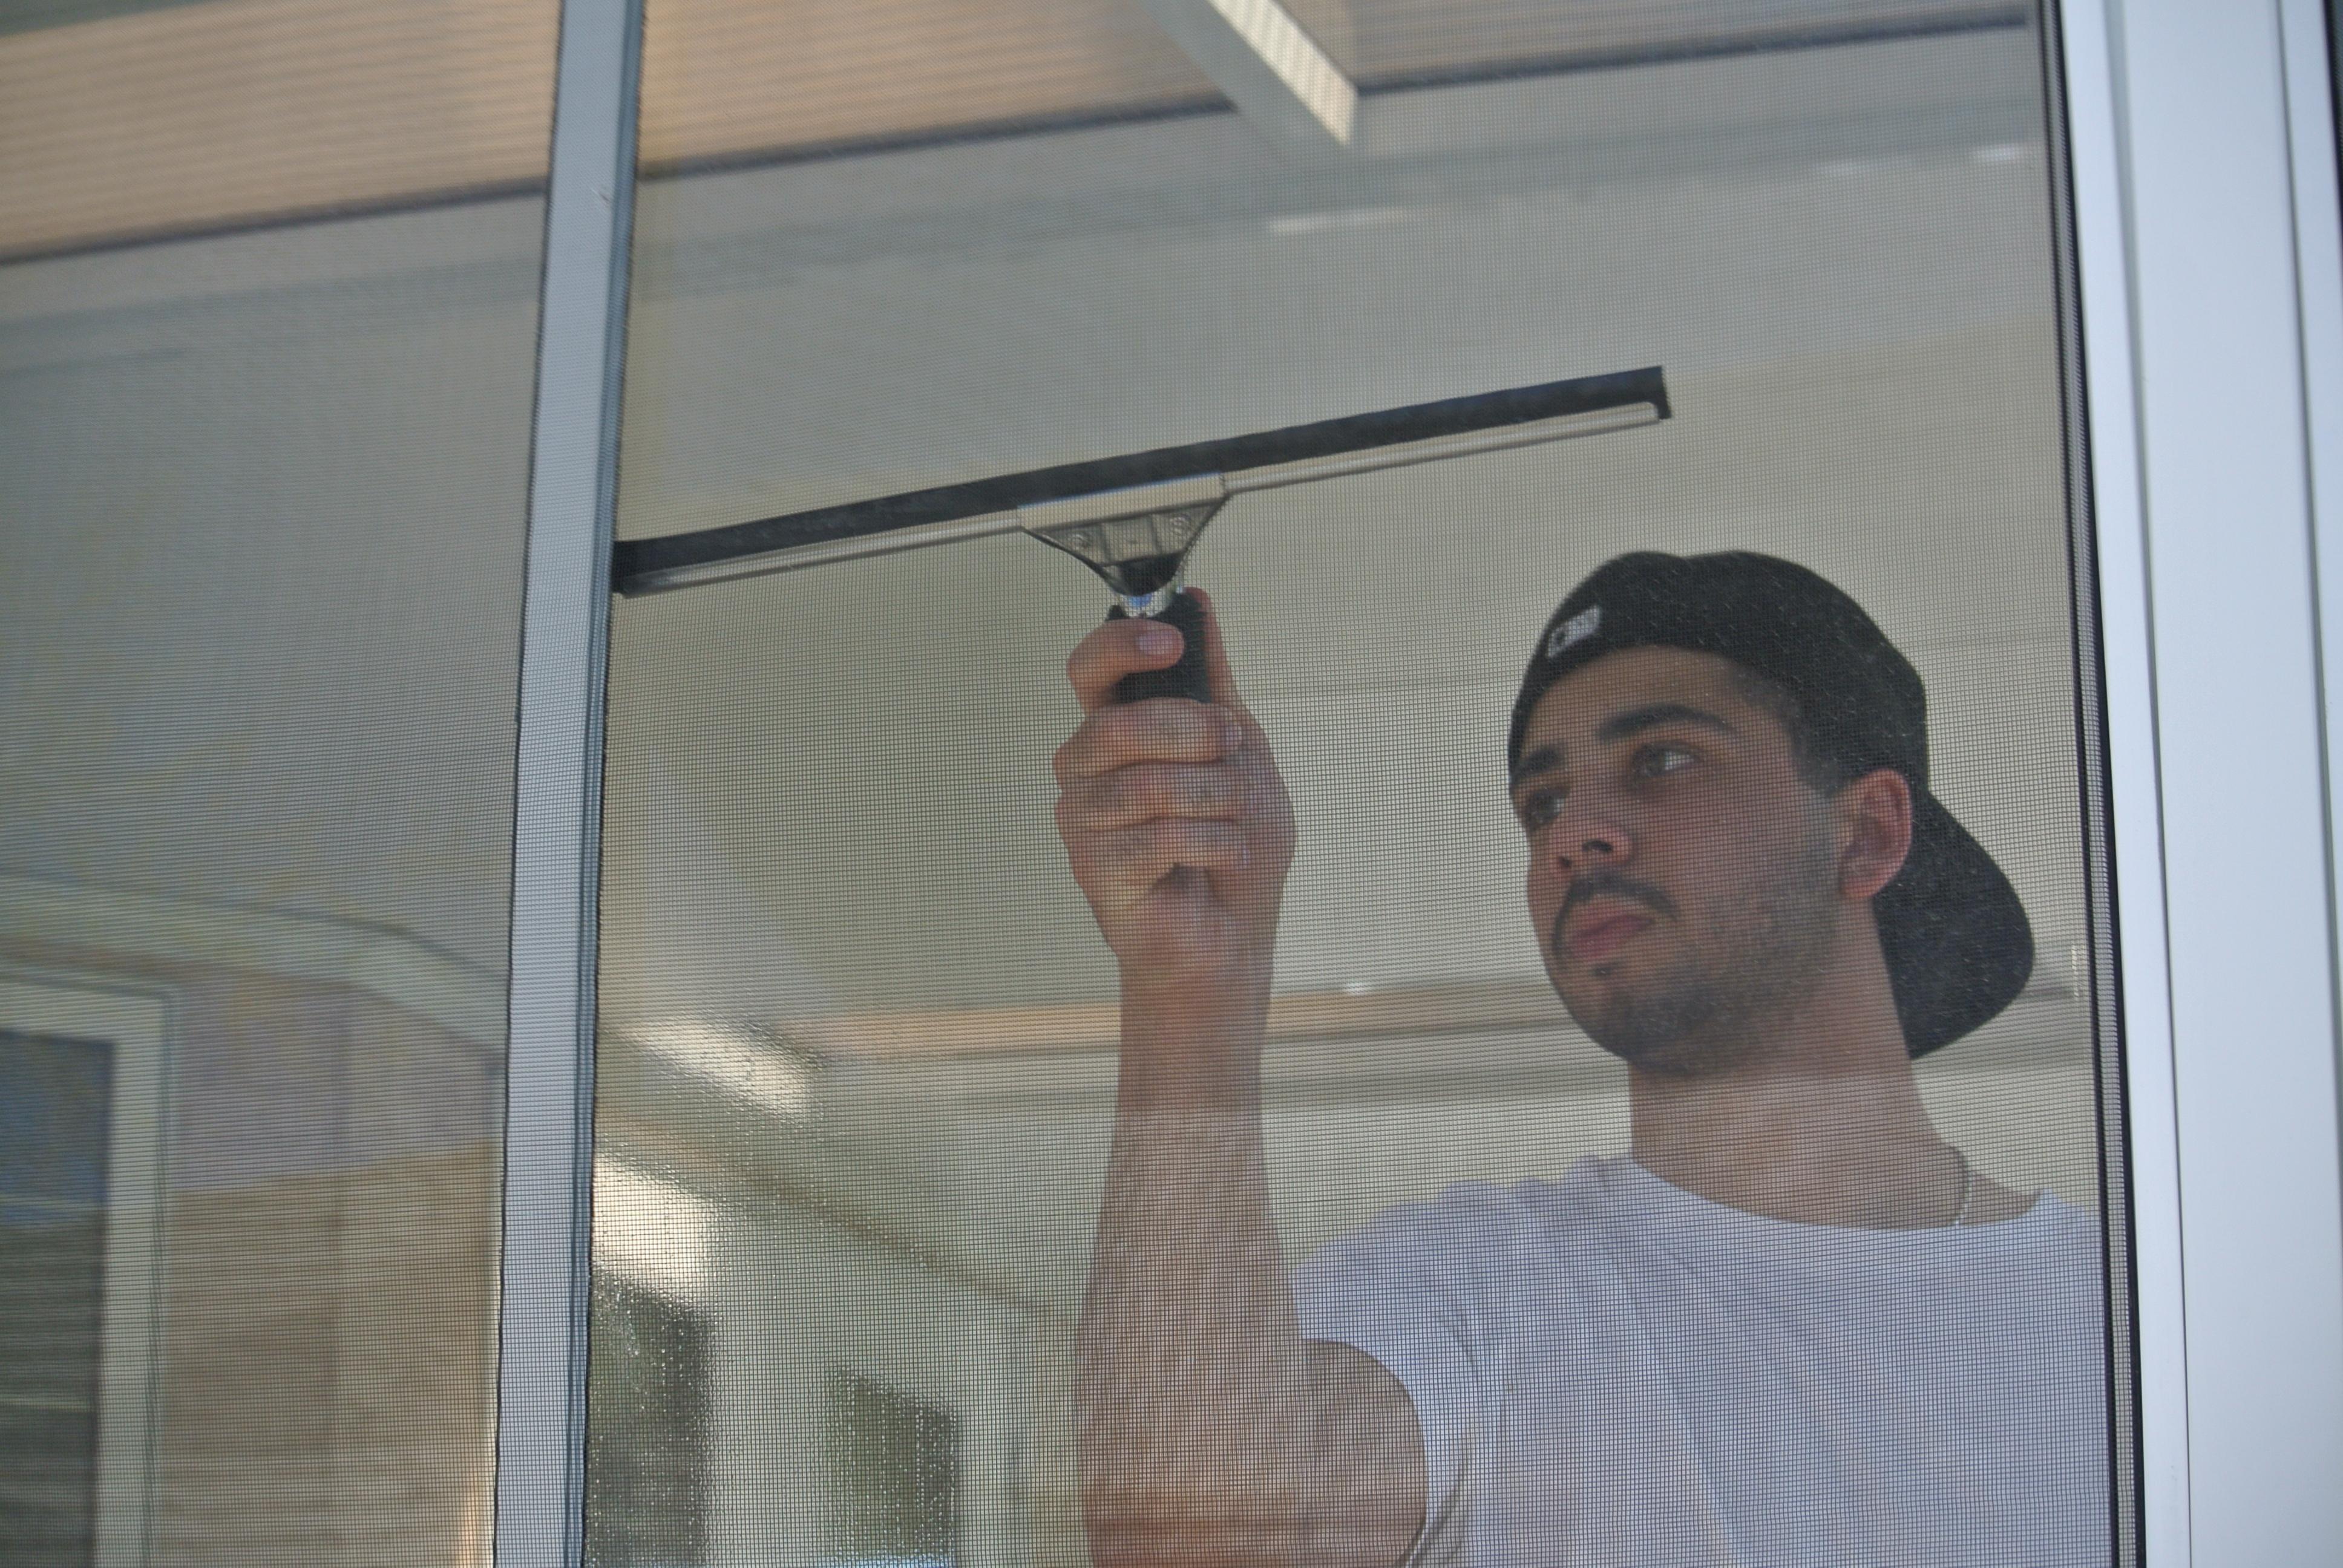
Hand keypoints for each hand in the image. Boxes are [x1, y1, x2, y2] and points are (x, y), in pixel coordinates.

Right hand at [1053, 590, 1296, 994]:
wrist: (1233, 939)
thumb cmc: (1230, 848)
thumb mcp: (1240, 749)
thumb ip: (1212, 682)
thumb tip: (1197, 603)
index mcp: (1115, 732)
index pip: (1090, 669)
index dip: (1122, 645)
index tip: (1170, 642)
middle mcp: (1086, 771)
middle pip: (1121, 725)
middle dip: (1197, 734)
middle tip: (1233, 751)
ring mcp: (1084, 821)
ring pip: (1148, 783)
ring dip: (1217, 798)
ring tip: (1234, 819)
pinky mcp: (1097, 870)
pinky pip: (1159, 836)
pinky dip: (1214, 843)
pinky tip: (1223, 856)